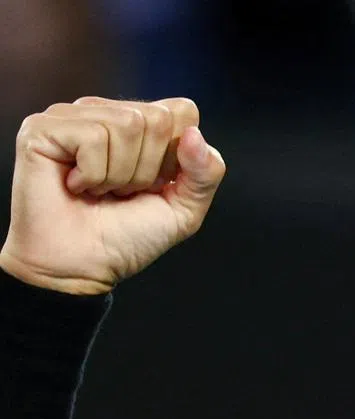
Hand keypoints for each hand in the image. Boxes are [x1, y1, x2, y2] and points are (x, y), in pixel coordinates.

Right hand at [0, 96, 225, 294]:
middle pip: (158, 118)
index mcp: (141, 126)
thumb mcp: (183, 210)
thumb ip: (206, 174)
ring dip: (121, 175)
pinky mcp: (45, 127)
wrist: (84, 267)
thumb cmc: (127, 239)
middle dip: (149, 170)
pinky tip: (77, 186)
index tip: (155, 186)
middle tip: (123, 192)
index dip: (178, 158)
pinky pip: (93, 137)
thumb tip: (195, 135)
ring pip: (128, 124)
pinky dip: (93, 175)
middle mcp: (107, 113)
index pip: (183, 112)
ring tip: (101, 191)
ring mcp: (74, 116)